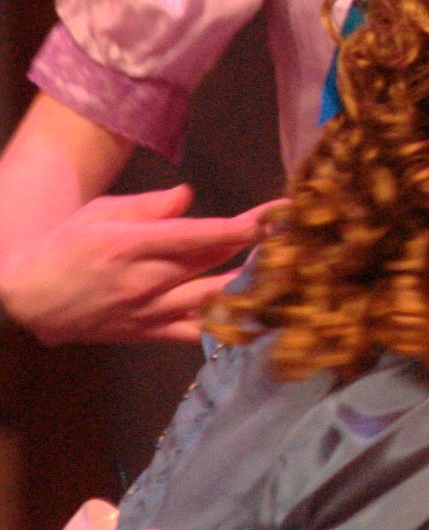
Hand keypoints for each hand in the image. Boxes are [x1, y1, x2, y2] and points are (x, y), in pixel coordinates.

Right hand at [0, 187, 269, 343]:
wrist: (25, 297)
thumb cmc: (67, 245)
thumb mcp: (100, 213)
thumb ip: (148, 205)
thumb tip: (188, 196)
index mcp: (132, 244)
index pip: (201, 235)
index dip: (246, 226)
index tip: (281, 216)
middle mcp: (144, 280)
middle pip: (215, 264)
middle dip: (260, 249)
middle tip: (300, 237)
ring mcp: (147, 311)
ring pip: (211, 300)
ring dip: (252, 287)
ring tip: (291, 273)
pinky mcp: (146, 333)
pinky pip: (193, 333)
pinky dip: (225, 327)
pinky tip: (257, 318)